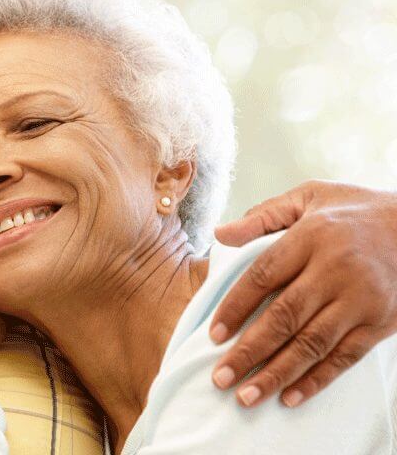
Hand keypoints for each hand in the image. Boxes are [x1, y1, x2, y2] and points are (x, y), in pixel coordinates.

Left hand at [209, 180, 396, 407]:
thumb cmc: (352, 210)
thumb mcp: (308, 197)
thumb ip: (263, 216)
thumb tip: (220, 234)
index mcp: (311, 237)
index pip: (263, 276)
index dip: (236, 308)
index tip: (214, 335)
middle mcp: (336, 270)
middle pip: (285, 317)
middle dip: (249, 351)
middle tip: (220, 378)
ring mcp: (362, 299)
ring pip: (312, 343)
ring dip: (277, 373)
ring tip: (247, 396)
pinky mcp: (382, 322)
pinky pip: (345, 357)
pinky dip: (317, 380)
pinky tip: (290, 397)